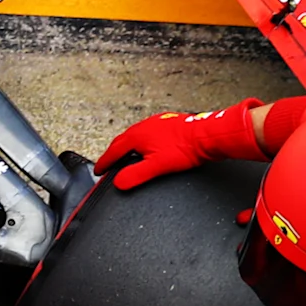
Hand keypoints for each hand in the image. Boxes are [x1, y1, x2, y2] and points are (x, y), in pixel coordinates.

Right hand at [97, 100, 266, 190]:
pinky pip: (147, 132)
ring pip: (135, 135)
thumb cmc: (185, 149)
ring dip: (127, 146)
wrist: (207, 135)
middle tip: (109, 163)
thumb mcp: (157, 167)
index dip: (104, 162)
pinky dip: (142, 141)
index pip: (113, 151)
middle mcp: (143, 126)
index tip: (98, 170)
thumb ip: (135, 175)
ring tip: (126, 155)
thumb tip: (118, 183)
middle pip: (121, 141)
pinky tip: (149, 146)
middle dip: (113, 153)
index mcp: (136, 136)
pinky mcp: (167, 123)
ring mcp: (155, 123)